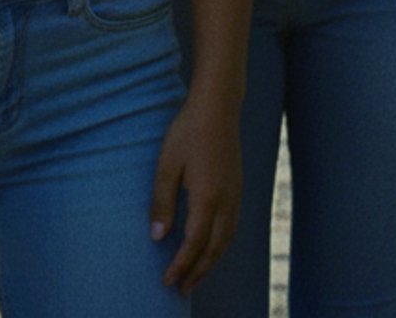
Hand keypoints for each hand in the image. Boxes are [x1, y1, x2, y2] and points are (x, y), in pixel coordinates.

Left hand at [150, 90, 240, 290]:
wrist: (218, 105)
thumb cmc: (188, 131)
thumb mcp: (167, 165)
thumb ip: (162, 202)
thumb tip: (158, 237)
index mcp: (207, 197)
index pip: (194, 243)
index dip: (180, 265)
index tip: (167, 281)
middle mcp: (226, 200)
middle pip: (214, 248)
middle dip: (198, 272)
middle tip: (182, 289)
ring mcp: (235, 193)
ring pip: (227, 239)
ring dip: (211, 261)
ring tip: (196, 275)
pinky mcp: (237, 185)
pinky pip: (232, 226)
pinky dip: (221, 244)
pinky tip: (211, 245)